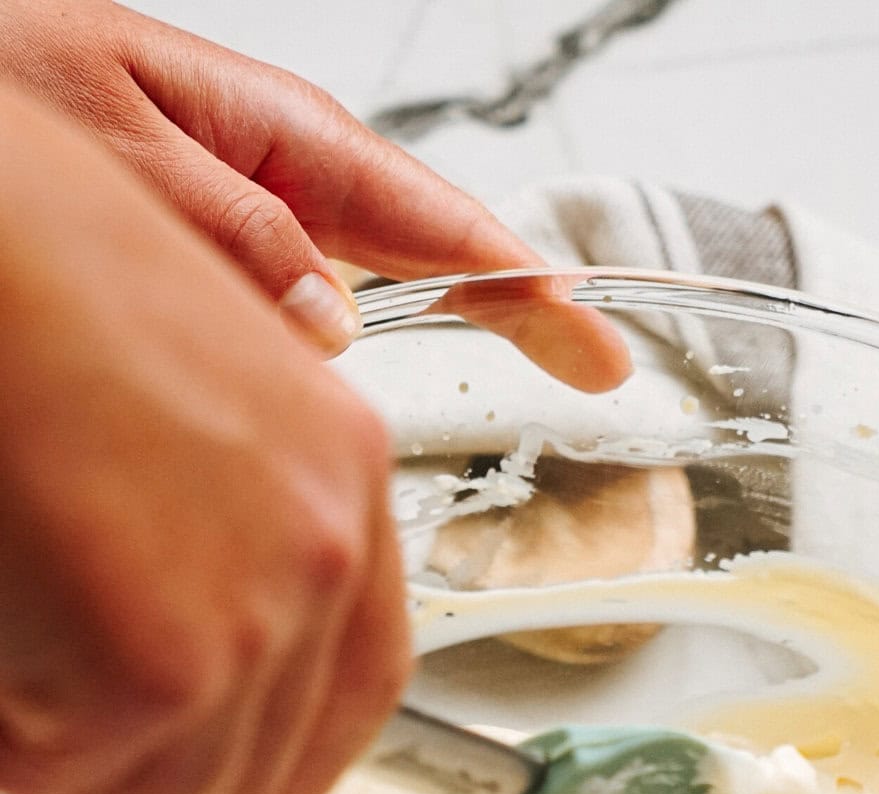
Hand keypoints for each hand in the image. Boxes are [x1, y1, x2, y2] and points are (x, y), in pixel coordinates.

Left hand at [0, 0, 630, 386]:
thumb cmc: (4, 86)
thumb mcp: (109, 144)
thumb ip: (226, 228)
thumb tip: (332, 325)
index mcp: (279, 135)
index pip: (432, 216)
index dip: (523, 283)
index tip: (592, 341)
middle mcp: (286, 179)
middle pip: (436, 251)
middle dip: (523, 307)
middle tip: (602, 371)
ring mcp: (265, 222)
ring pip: (376, 297)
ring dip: (446, 334)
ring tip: (540, 367)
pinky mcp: (229, 262)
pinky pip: (309, 324)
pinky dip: (345, 367)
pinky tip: (364, 406)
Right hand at [0, 84, 408, 793]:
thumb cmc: (29, 266)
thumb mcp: (190, 378)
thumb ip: (234, 516)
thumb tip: (210, 627)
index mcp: (342, 474)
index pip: (362, 683)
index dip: (296, 762)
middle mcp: (321, 553)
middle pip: (261, 760)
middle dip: (158, 755)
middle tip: (69, 703)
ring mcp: (252, 620)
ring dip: (77, 751)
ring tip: (19, 641)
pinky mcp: (158, 673)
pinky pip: (76, 782)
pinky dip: (18, 746)